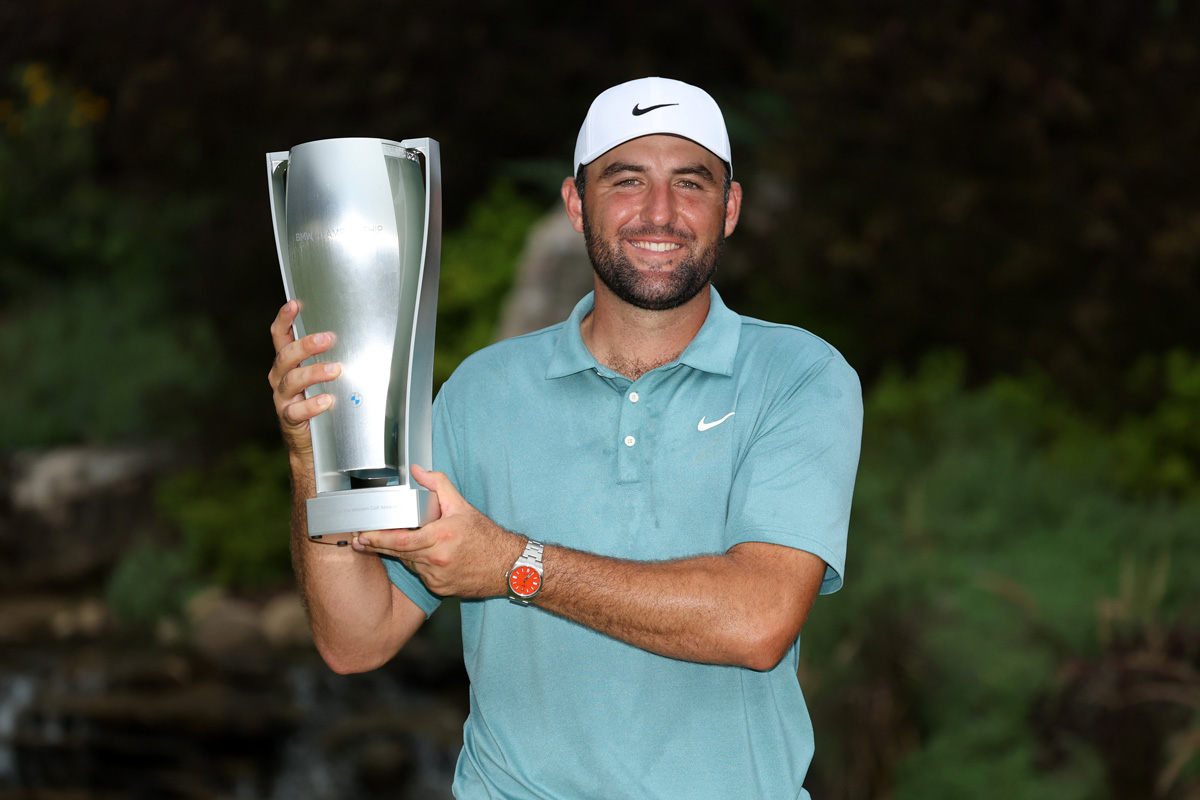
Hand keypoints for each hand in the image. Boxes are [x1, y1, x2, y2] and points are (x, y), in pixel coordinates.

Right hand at [268, 300, 339, 457]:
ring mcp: (283, 398)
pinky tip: (327, 401)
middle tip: (328, 339)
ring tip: (335, 370)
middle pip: (286, 356)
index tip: (294, 305)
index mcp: (287, 363)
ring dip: (314, 372)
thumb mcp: (321, 377)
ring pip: (292, 381)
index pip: (280, 336)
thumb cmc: (319, 401)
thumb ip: (330, 358)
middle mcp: (280, 377)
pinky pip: (297, 410)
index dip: (284, 319)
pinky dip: (312, 404)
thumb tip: (357, 337)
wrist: (310, 442)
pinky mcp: (289, 418)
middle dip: (306, 345)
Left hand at [352, 465, 523, 597]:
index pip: (402, 540)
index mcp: (442, 537)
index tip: (364, 535)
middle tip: (363, 540)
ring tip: (405, 542)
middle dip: (380, 546)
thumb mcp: (462, 505)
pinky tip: (427, 556)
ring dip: (404, 554)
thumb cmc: (486, 537)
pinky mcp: (440, 589)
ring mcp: (438, 577)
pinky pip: (421, 575)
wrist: (508, 566)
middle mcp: (438, 560)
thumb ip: (437, 484)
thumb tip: (417, 470)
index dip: (379, 539)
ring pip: (410, 564)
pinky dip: (420, 565)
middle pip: (400, 553)